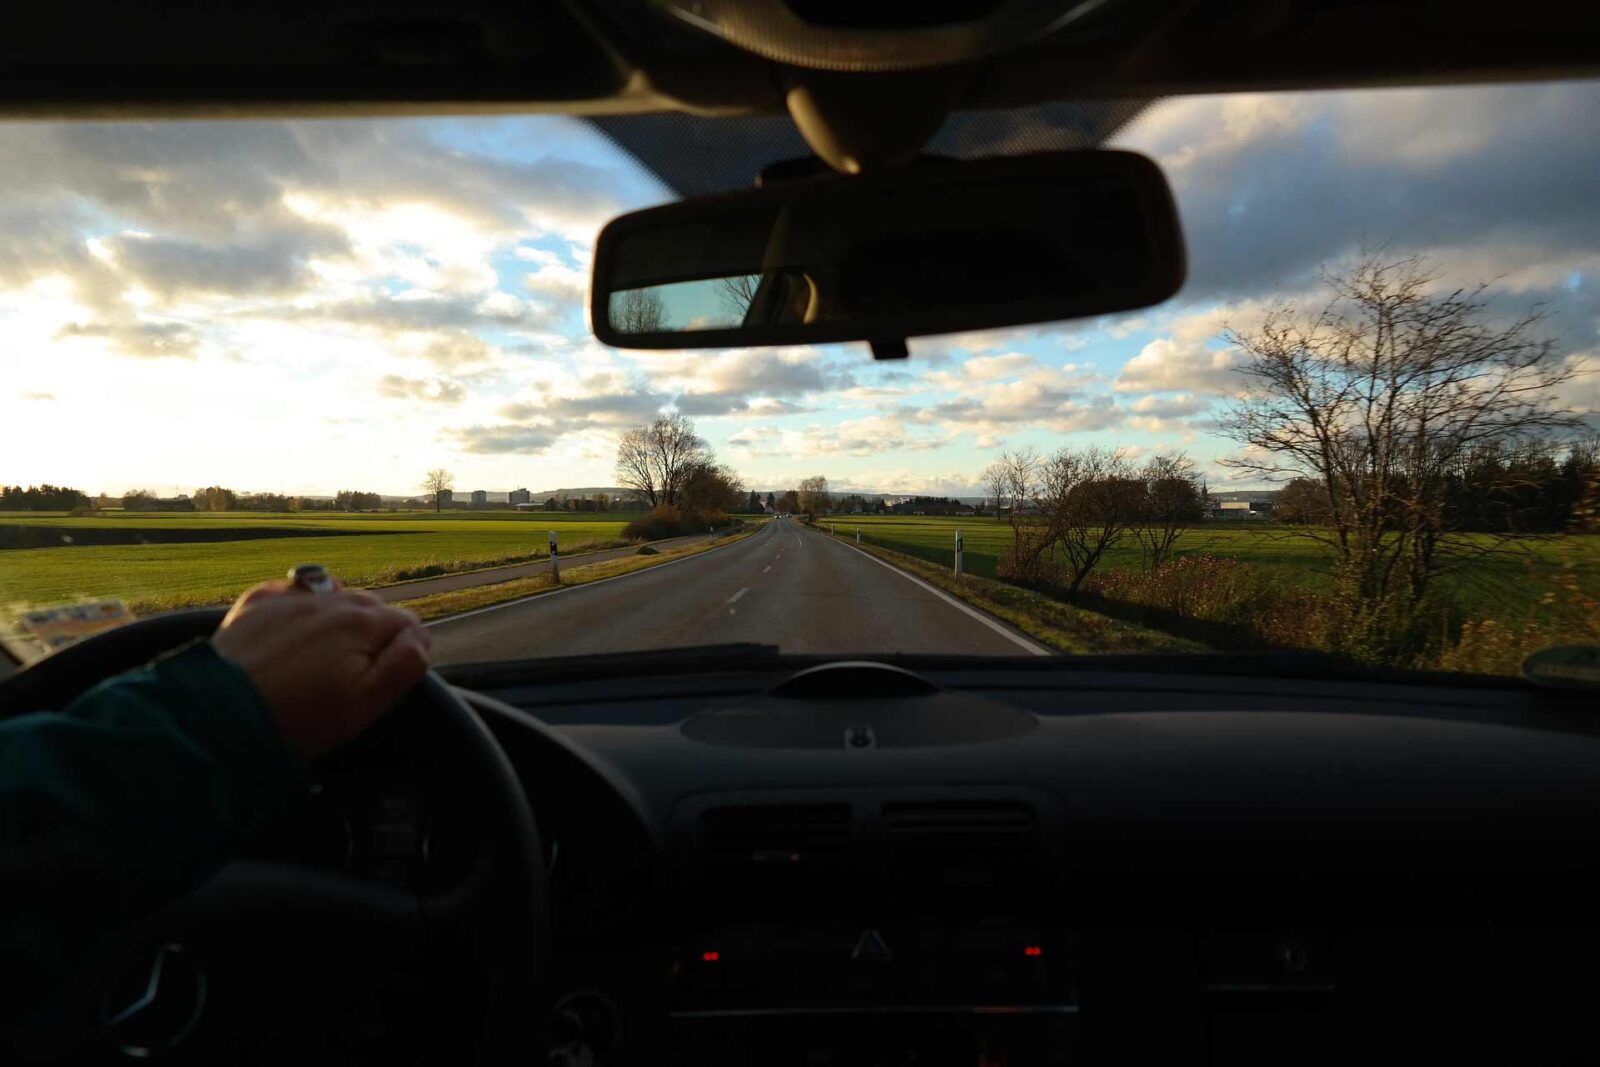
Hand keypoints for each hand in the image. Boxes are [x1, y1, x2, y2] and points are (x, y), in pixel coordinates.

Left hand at [211, 579, 430, 757]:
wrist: (220, 715)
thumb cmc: (299, 718)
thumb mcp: (364, 704)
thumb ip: (403, 666)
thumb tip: (420, 637)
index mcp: (362, 623)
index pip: (408, 623)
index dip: (406, 651)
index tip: (387, 678)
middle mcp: (330, 600)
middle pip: (373, 607)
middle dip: (374, 634)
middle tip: (353, 676)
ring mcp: (291, 598)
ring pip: (335, 597)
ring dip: (339, 619)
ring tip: (324, 657)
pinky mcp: (257, 604)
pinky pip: (292, 591)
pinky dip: (300, 606)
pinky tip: (294, 632)